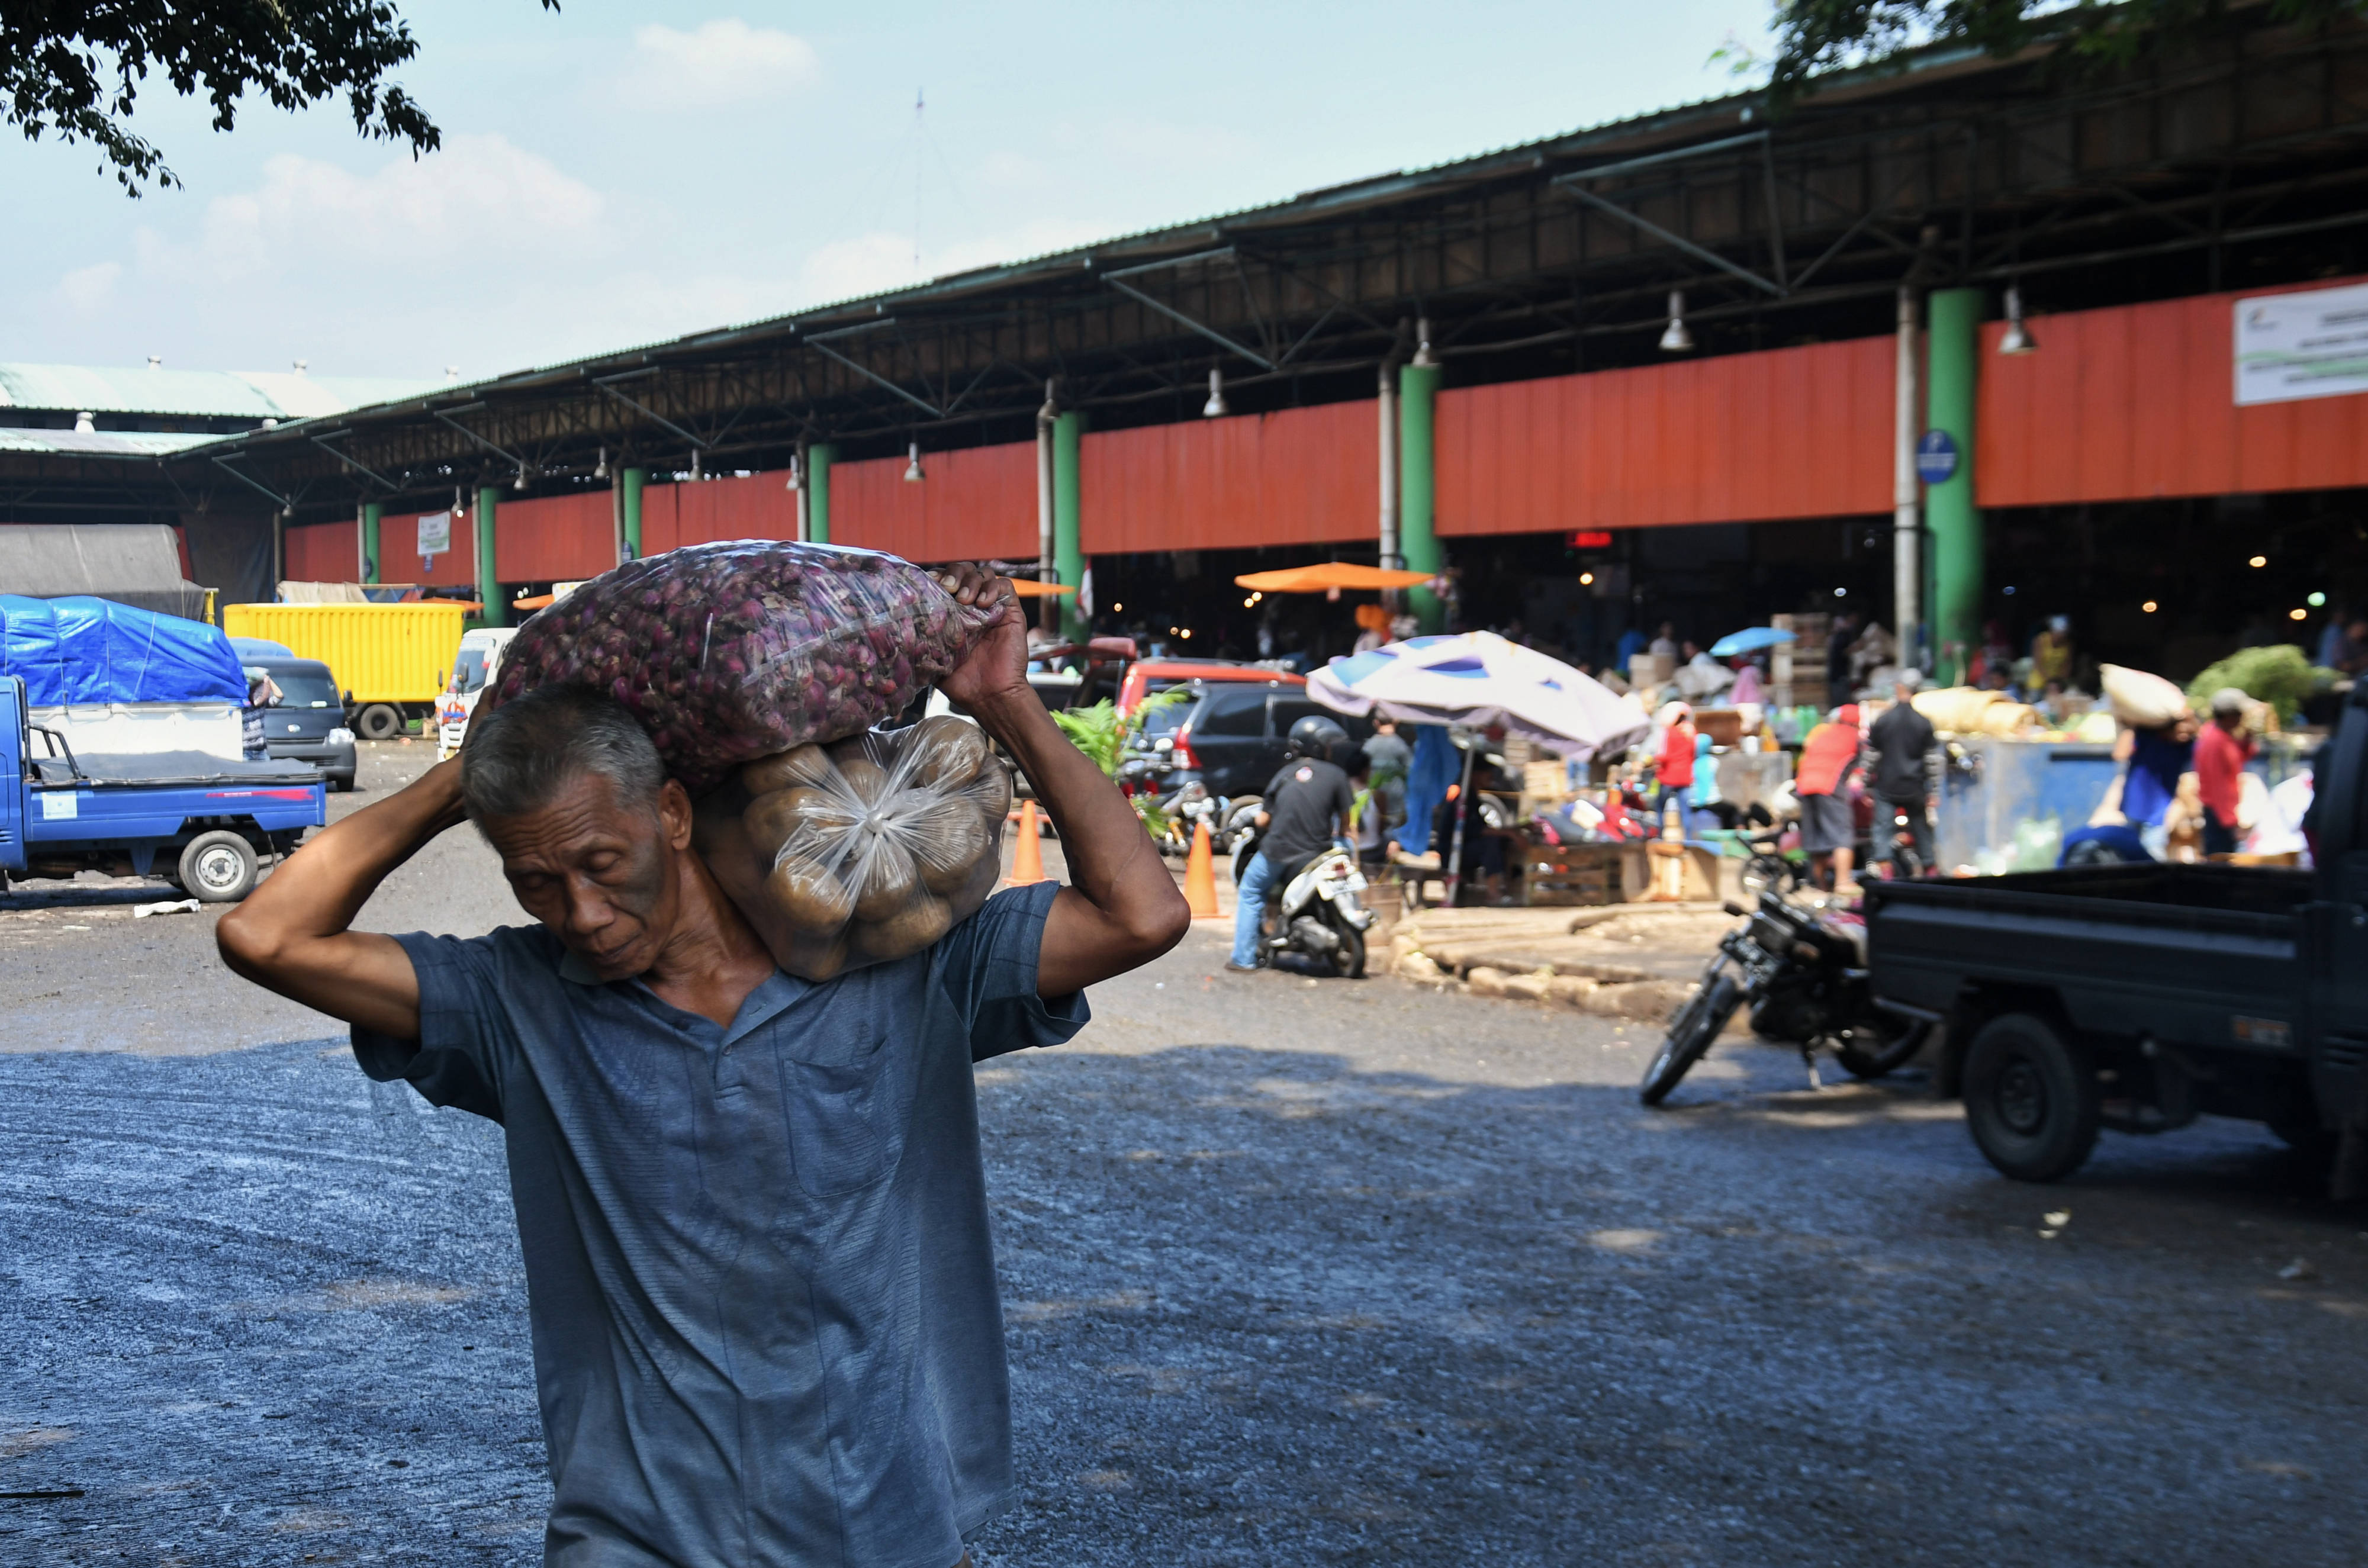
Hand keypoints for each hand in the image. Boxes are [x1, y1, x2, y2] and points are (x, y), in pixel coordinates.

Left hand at [936, 563, 1027, 709]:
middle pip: (964, 570)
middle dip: (955, 573)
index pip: (945, 580)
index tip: (929, 584)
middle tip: (949, 588)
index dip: (937, 576)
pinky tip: (983, 604)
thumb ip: (922, 638)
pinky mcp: (1011, 612)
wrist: (989, 696)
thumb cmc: (962, 681)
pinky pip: (1005, 585)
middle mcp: (973, 606)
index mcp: (953, 613)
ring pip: (984, 573)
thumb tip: (900, 624)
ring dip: (972, 580)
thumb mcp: (933, 657)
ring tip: (966, 600)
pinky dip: (993, 588)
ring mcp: (992, 608)